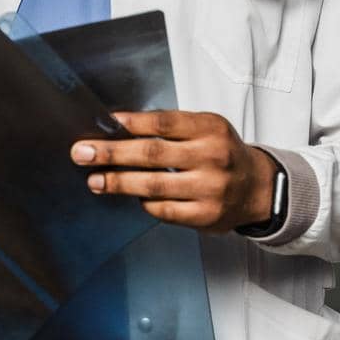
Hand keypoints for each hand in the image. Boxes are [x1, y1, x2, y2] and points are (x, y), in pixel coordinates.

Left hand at [70, 110, 277, 231]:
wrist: (257, 187)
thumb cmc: (222, 152)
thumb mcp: (206, 128)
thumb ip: (171, 128)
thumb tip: (119, 129)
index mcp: (210, 128)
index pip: (164, 123)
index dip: (132, 123)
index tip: (104, 123)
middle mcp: (212, 157)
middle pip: (153, 154)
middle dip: (112, 153)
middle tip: (82, 153)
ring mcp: (210, 189)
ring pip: (154, 185)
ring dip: (118, 182)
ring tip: (94, 180)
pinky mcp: (206, 216)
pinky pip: (164, 210)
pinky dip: (144, 202)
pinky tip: (130, 196)